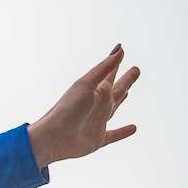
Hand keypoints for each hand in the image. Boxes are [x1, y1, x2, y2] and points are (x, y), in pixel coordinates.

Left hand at [27, 46, 138, 165]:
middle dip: (126, 80)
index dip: (116, 64)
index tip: (122, 52)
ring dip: (122, 100)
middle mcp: (98, 105)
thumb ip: (104, 68)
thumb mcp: (86, 84)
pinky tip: (133, 128)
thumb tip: (119, 48)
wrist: (52, 137)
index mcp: (96, 91)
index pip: (109, 74)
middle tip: (135, 70)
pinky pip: (114, 135)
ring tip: (128, 93)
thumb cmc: (66, 109)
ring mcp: (98, 122)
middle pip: (116, 89)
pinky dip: (123, 132)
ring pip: (114, 109)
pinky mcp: (98, 139)